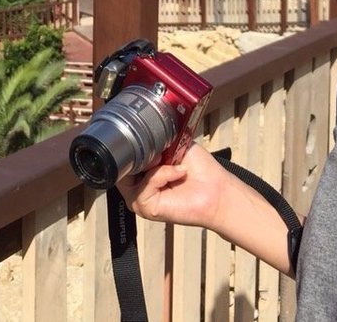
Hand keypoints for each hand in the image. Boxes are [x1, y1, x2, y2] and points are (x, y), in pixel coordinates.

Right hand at [116, 142, 230, 229]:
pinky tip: (178, 174)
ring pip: (128, 177)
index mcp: (142, 172)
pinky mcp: (146, 208)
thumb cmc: (200, 170)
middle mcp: (137, 186)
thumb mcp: (173, 145)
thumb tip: (140, 127)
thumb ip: (155, 139)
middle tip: (160, 153)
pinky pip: (143, 188)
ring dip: (152, 167)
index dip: (130, 146)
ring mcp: (139, 199)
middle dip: (138, 156)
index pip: (122, 158)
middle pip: (119, 168)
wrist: (217, 189)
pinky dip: (160, 176)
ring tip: (170, 164)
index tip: (144, 136)